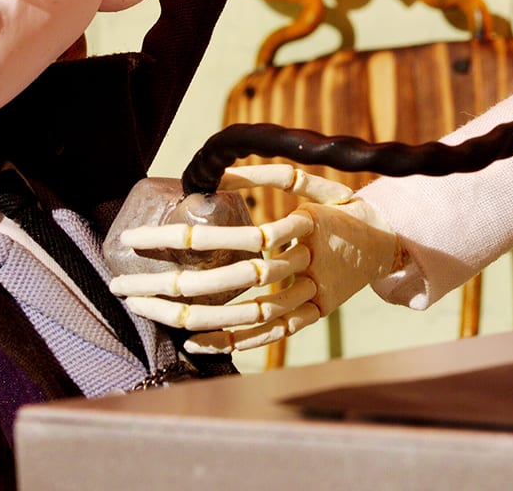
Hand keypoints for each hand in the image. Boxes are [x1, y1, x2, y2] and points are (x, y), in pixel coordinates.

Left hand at [108, 165, 400, 353]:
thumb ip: (266, 172)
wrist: (391, 242)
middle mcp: (305, 264)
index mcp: (302, 226)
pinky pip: (267, 337)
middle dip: (167, 286)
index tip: (135, 240)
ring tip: (146, 312)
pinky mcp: (312, 317)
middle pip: (227, 282)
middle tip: (121, 285)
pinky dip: (229, 341)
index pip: (228, 237)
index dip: (178, 239)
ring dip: (188, 317)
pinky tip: (193, 341)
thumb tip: (216, 171)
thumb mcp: (312, 181)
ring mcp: (310, 296)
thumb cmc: (342, 207)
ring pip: (243, 315)